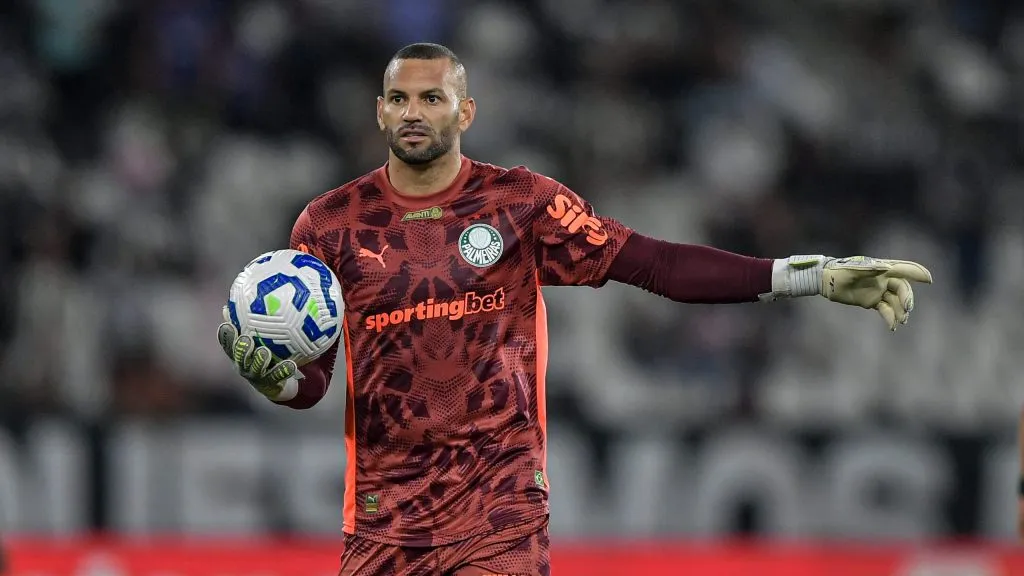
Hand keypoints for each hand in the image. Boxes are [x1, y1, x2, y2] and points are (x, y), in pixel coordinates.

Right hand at [217, 306, 296, 398]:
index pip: (228, 343)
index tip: (227, 325)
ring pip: (255, 368)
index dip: (225, 335)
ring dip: (259, 360)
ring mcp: (256, 376)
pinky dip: (283, 370)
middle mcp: (243, 364)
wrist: (276, 381)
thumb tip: (250, 293)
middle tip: (246, 339)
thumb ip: (253, 319)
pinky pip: (277, 377)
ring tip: (264, 352)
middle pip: (238, 357)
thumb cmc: (266, 352)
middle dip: (240, 349)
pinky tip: (291, 364)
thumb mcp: (259, 336)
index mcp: (238, 352)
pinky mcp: (270, 383)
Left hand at [771, 255, 932, 330]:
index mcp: (882, 268)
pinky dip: (890, 318)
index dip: (917, 273)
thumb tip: (887, 268)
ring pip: (896, 302)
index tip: (929, 280)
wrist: (826, 281)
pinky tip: (892, 326)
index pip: (904, 269)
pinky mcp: (872, 301)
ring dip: (901, 311)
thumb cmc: (839, 271)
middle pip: (902, 289)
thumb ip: (870, 269)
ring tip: (900, 322)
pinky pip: (886, 310)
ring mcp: (879, 291)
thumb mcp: (853, 270)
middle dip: (907, 298)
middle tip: (907, 310)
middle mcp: (883, 279)